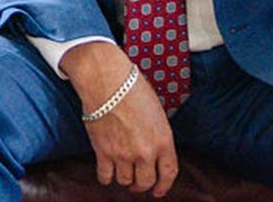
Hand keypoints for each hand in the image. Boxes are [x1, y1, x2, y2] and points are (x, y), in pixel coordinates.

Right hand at [60, 41, 178, 195]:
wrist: (107, 81)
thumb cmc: (133, 89)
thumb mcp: (157, 112)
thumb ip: (158, 135)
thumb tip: (154, 152)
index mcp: (163, 139)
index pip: (169, 173)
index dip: (164, 186)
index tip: (159, 191)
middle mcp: (145, 151)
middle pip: (145, 183)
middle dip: (142, 185)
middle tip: (138, 182)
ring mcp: (123, 154)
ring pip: (125, 182)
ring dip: (124, 178)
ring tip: (122, 170)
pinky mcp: (103, 153)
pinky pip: (105, 177)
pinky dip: (107, 176)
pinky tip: (108, 169)